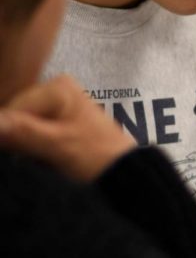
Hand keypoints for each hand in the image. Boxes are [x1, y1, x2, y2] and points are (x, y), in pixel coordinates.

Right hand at [0, 75, 134, 181]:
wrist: (121, 170)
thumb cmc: (95, 155)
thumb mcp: (57, 145)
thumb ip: (21, 132)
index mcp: (56, 86)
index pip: (11, 109)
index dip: (10, 134)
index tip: (26, 152)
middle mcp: (54, 88)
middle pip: (14, 115)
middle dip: (18, 138)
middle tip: (40, 154)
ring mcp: (56, 103)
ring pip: (19, 125)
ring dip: (24, 143)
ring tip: (46, 155)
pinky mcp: (57, 118)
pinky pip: (29, 130)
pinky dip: (32, 145)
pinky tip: (46, 154)